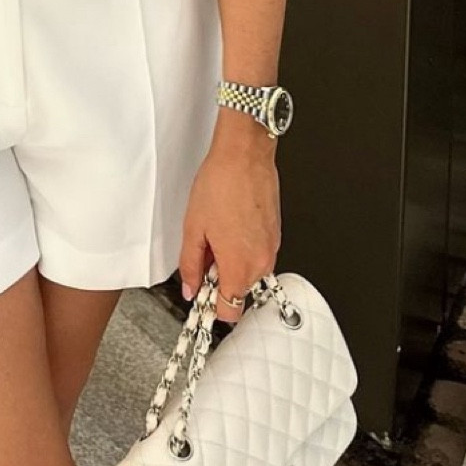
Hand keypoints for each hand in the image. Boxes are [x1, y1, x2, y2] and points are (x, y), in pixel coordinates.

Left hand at [177, 116, 281, 323]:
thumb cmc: (221, 184)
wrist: (245, 154)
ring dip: (232, 263)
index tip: (199, 294)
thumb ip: (190, 265)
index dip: (211, 304)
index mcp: (239, 266)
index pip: (229, 311)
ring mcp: (272, 248)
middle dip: (219, 279)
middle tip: (204, 253)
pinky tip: (230, 225)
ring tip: (217, 233)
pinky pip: (258, 254)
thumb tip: (190, 287)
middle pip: (239, 292)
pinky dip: (243, 249)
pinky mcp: (276, 234)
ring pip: (249, 273)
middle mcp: (261, 262)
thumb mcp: (193, 227)